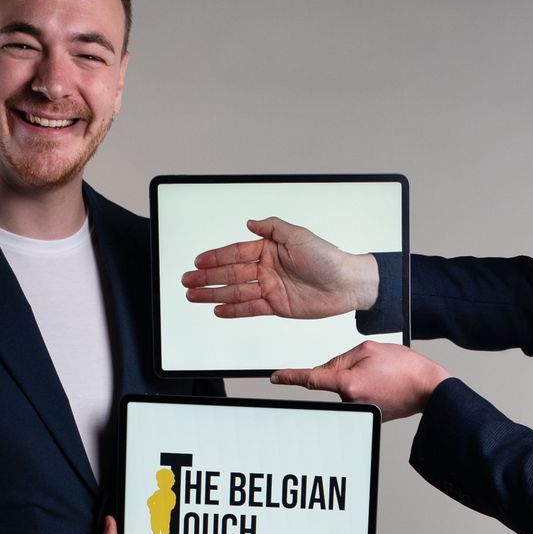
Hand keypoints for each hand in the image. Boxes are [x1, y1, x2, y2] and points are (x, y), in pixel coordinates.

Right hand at [182, 217, 377, 319]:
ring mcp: (270, 288)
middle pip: (230, 274)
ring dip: (213, 293)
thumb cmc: (326, 257)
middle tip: (187, 281)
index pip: (235, 253)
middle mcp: (266, 268)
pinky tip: (217, 309)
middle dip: (207, 277)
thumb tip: (250, 223)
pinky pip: (250, 308)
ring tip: (193, 296)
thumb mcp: (298, 235)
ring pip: (236, 292)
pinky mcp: (277, 306)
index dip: (215, 257)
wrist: (345, 284)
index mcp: (269, 249)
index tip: (198, 260)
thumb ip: (272, 228)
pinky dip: (233, 309)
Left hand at [272, 342, 449, 420]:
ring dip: (357, 377)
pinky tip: (383, 384)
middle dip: (344, 369)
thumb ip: (342, 358)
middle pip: (332, 379)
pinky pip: (356, 396)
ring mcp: (359, 411)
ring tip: (382, 375)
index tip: (276, 377)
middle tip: (371, 367)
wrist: (428, 389)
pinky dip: (365, 387)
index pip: (311, 378)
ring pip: (345, 387)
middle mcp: (350, 401)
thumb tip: (328, 369)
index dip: (290, 377)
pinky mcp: (368, 415)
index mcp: (347, 383)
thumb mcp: (369, 350)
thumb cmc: (405, 369)